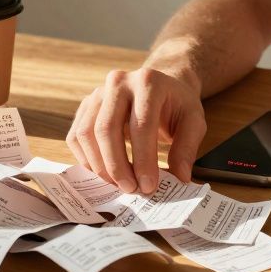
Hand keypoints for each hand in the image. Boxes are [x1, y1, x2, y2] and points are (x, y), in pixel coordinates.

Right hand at [66, 67, 206, 193]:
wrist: (162, 86)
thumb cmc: (177, 105)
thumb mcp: (194, 121)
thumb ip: (187, 148)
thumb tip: (180, 178)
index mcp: (149, 82)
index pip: (141, 124)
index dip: (143, 159)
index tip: (148, 186)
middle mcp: (119, 82)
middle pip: (107, 128)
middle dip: (117, 166)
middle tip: (131, 189)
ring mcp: (98, 92)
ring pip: (86, 133)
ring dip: (100, 165)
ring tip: (118, 184)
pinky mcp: (86, 105)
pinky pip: (76, 136)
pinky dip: (86, 159)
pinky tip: (104, 173)